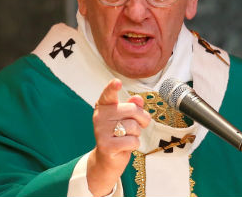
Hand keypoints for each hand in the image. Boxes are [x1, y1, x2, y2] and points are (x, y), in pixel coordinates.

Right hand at [87, 79, 149, 196]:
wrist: (108, 159)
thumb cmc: (120, 135)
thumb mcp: (127, 119)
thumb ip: (133, 107)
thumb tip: (138, 99)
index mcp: (104, 106)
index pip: (108, 94)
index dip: (112, 87)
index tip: (117, 82)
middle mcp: (100, 116)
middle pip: (132, 110)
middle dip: (142, 119)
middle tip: (137, 126)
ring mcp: (101, 131)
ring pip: (134, 126)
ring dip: (136, 134)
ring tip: (127, 137)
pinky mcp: (106, 145)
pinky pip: (132, 141)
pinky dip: (134, 145)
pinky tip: (125, 146)